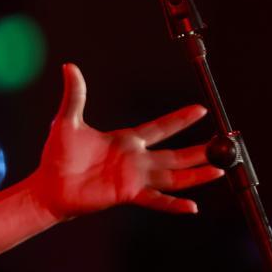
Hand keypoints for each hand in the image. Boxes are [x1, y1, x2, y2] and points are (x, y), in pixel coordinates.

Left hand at [30, 63, 224, 220]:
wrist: (49, 185)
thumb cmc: (58, 155)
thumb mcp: (67, 121)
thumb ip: (75, 95)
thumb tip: (69, 66)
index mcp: (126, 140)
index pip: (160, 127)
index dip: (180, 119)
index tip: (200, 109)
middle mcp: (136, 160)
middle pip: (175, 154)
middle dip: (199, 150)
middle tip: (222, 143)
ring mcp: (134, 178)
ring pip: (173, 177)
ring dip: (196, 175)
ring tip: (219, 171)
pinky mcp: (127, 194)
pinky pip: (155, 200)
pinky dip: (173, 204)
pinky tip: (192, 206)